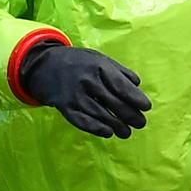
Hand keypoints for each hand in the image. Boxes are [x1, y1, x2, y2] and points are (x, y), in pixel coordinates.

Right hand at [19, 43, 151, 138]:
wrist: (44, 65)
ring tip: (127, 132)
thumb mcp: (98, 58)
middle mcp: (87, 81)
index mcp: (98, 66)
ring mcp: (75, 95)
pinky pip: (83, 121)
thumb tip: (137, 85)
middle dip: (130, 116)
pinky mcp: (65, 107)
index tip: (146, 107)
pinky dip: (97, 129)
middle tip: (140, 123)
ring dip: (117, 126)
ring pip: (101, 115)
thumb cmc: (78, 62)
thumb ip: (118, 71)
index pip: (121, 86)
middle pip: (114, 103)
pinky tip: (108, 132)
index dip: (135, 98)